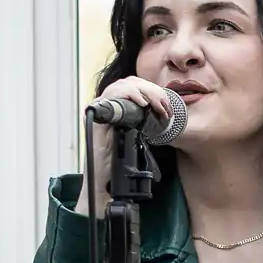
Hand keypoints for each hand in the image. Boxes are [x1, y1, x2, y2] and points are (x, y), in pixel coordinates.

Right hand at [78, 77, 175, 215]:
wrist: (107, 181)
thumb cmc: (122, 164)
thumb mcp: (141, 139)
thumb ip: (148, 124)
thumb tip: (166, 116)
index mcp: (120, 109)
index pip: (136, 86)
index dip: (154, 91)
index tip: (167, 108)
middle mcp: (109, 106)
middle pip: (131, 82)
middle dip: (152, 91)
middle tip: (164, 108)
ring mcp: (101, 109)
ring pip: (123, 85)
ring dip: (145, 92)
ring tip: (156, 107)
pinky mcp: (95, 115)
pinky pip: (111, 95)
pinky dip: (128, 94)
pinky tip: (142, 104)